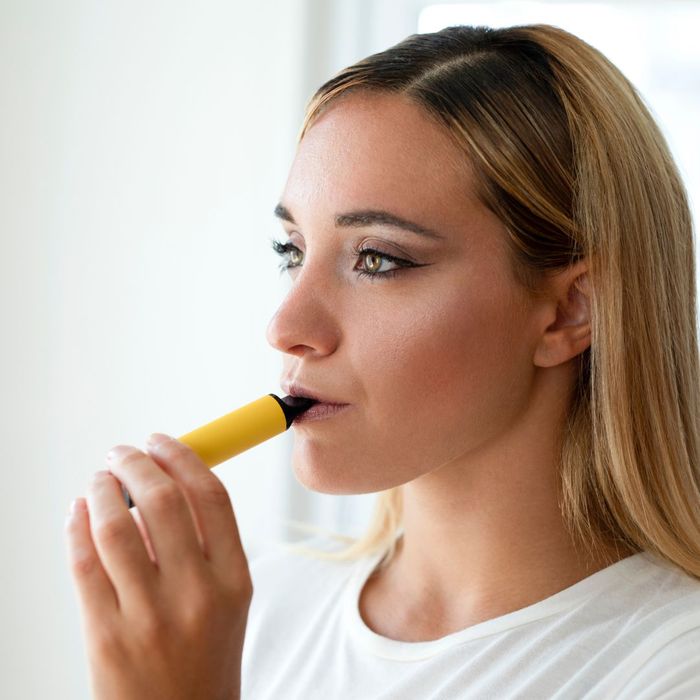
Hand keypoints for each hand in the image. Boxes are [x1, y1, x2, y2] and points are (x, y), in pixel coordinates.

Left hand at [64, 433, 252, 699]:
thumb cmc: (205, 657)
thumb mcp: (228, 601)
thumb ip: (203, 546)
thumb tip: (157, 490)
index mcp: (234, 580)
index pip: (211, 497)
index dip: (184, 457)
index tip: (163, 441)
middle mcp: (196, 595)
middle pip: (164, 502)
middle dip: (137, 463)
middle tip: (124, 452)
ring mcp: (149, 617)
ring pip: (117, 528)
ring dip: (102, 490)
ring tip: (99, 479)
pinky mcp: (107, 636)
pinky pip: (84, 564)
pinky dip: (77, 526)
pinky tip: (79, 512)